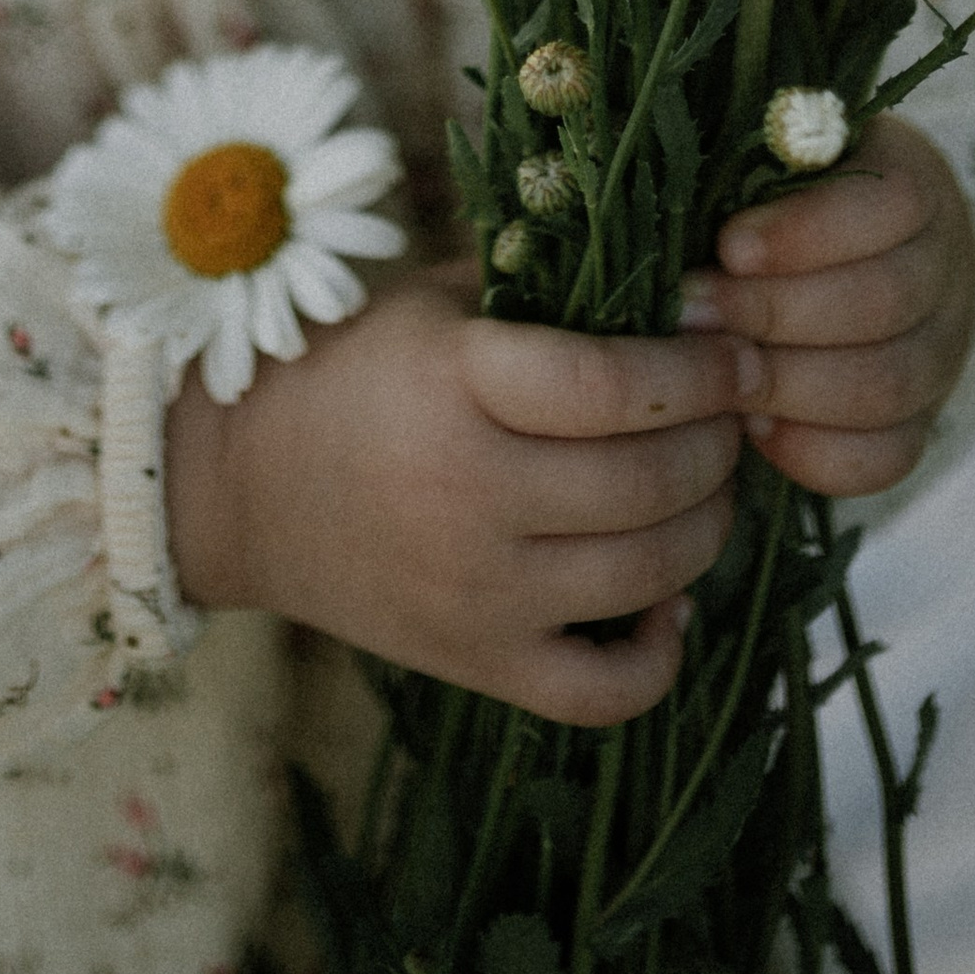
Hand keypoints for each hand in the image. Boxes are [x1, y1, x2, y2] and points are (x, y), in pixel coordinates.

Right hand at [164, 258, 747, 725]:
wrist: (239, 485)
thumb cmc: (347, 367)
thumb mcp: (435, 300)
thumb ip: (544, 283)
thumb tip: (680, 281)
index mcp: (457, 385)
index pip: (617, 385)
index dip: (699, 368)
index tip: (734, 347)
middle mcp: (470, 495)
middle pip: (651, 480)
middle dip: (720, 438)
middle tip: (733, 409)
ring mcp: (476, 593)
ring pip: (650, 576)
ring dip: (710, 524)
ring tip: (709, 483)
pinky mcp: (475, 665)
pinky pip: (606, 692)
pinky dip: (662, 653)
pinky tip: (668, 599)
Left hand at [673, 113, 974, 497]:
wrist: (839, 258)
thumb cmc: (780, 189)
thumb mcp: (773, 154)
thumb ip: (742, 159)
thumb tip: (672, 184)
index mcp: (913, 183)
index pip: (889, 204)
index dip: (809, 231)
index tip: (729, 246)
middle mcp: (942, 270)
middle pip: (882, 301)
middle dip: (775, 313)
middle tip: (692, 314)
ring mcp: (939, 353)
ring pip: (885, 385)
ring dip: (787, 385)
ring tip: (711, 376)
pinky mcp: (920, 423)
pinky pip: (885, 457)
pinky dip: (815, 451)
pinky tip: (755, 430)